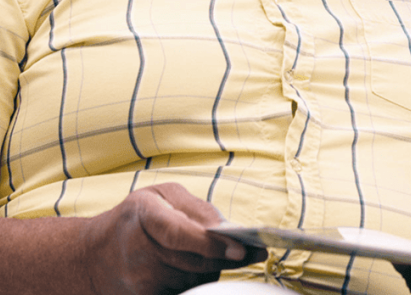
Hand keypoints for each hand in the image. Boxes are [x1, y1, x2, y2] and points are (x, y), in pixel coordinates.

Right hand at [82, 183, 266, 294]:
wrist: (91, 257)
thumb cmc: (133, 220)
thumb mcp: (160, 196)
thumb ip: (196, 207)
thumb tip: (225, 227)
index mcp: (143, 215)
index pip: (180, 233)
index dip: (211, 243)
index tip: (240, 248)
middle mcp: (139, 251)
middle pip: (194, 261)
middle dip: (224, 257)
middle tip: (248, 250)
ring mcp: (140, 280)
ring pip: (194, 278)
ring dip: (212, 267)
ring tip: (215, 254)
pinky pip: (185, 291)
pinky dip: (198, 280)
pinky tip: (196, 268)